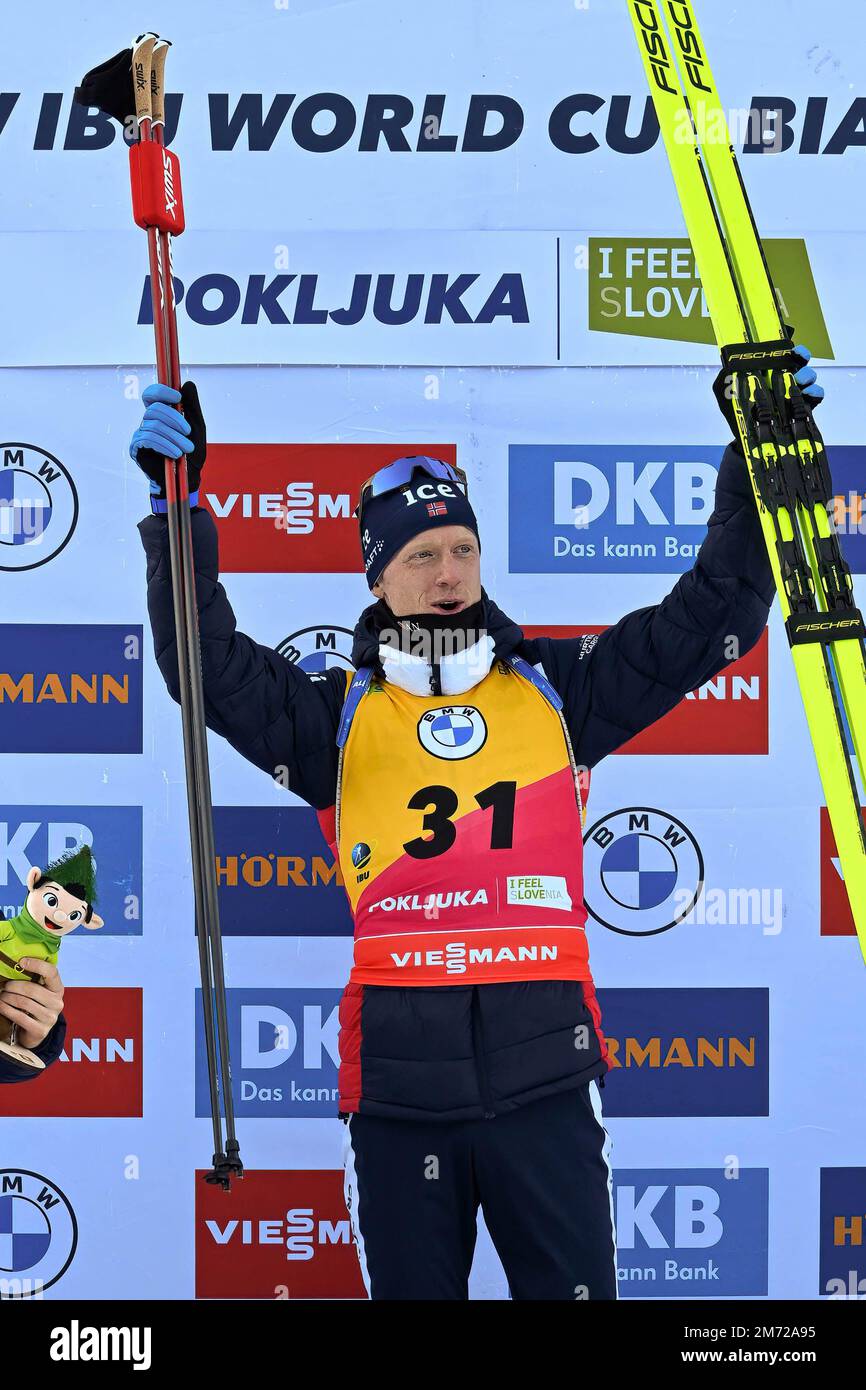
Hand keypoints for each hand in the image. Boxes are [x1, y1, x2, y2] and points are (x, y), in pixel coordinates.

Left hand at [0, 959, 64, 1049]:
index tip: (22, 961)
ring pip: (24, 1002)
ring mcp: (50, 1018)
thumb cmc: (36, 1007)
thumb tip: (18, 965)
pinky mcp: (40, 1030)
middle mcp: (57, 1003)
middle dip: (14, 986)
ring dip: (8, 998)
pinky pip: (19, 1017)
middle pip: (32, 989)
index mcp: (58, 989)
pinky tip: (1, 1006)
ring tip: (2, 996)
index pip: (52, 972)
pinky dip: (7, 1010)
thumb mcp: (40, 993)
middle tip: (4, 986)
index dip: (37, 965)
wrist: (36, 1032)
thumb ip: (35, 981)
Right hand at [130, 380, 206, 501]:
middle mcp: (148, 421)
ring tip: (186, 449)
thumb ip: (192, 407)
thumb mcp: (197, 428)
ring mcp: (140, 434)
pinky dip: (165, 445)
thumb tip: (187, 384)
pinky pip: (148, 439)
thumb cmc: (191, 454)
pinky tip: (175, 453)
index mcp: (161, 414)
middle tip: (189, 432)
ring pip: (154, 425)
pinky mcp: (137, 448)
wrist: (187, 478)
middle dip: (174, 419)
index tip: (178, 397)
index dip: (161, 391)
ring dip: (174, 437)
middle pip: (154, 409)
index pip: (152, 394)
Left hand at [713, 344, 823, 437]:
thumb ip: (724, 380)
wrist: (750, 439)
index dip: (788, 347)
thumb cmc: (739, 413)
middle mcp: (785, 377)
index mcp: (769, 371)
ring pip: (809, 376)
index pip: (782, 354)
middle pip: (800, 360)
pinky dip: (815, 392)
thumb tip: (727, 368)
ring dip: (807, 375)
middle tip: (798, 359)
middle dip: (802, 356)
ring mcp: (797, 391)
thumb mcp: (725, 395)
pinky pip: (816, 395)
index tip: (789, 348)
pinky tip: (808, 394)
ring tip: (799, 381)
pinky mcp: (806, 405)